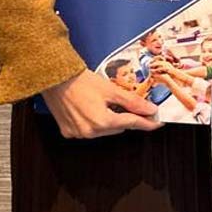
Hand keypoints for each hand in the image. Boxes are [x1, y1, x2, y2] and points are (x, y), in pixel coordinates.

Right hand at [42, 69, 159, 139]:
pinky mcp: (68, 132)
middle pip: (118, 128)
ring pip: (104, 131)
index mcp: (102, 122)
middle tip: (134, 108)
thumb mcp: (111, 89)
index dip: (147, 122)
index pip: (132, 123)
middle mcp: (90, 132)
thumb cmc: (79, 81)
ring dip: (110, 121)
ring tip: (108, 104)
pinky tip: (93, 109)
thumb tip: (150, 109)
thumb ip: (132, 102)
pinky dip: (94, 123)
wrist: (55, 78)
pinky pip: (88, 131)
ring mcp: (78, 133)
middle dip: (127, 118)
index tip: (157, 122)